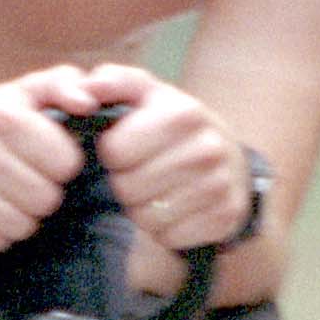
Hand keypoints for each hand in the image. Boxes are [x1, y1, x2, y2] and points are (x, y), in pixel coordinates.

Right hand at [0, 67, 102, 254]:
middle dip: (44, 194)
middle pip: (44, 199)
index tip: (51, 158)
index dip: (64, 164)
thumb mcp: (31, 92)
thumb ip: (65, 85)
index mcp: (1, 113)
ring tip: (9, 198)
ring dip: (21, 218)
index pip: (65, 163)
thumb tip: (87, 101)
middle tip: (29, 182)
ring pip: (18, 226)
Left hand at [89, 74, 257, 255]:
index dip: (113, 152)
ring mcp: (220, 186)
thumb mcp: (147, 94)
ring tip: (160, 189)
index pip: (114, 152)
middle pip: (127, 188)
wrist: (231, 161)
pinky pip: (169, 238)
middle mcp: (207, 149)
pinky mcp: (225, 218)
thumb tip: (88, 89)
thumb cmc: (174, 126)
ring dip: (144, 209)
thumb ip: (115, 82)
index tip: (128, 147)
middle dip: (126, 182)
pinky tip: (178, 208)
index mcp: (184, 113)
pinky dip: (166, 229)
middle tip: (144, 171)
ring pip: (147, 218)